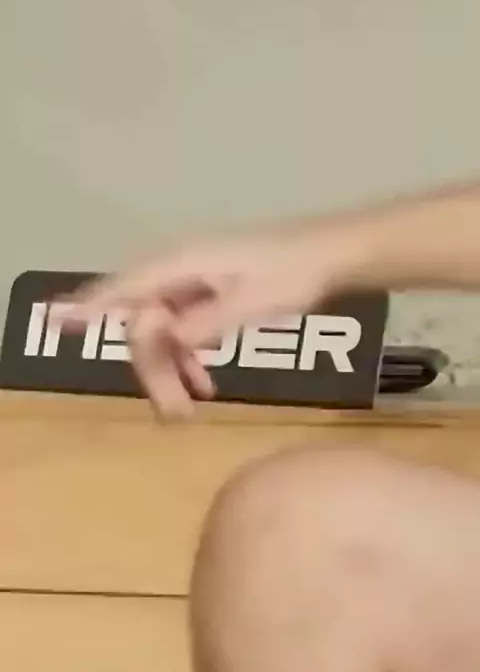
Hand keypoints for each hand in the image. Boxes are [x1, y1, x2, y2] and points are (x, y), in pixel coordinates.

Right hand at [63, 222, 359, 416]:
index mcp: (183, 265)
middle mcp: (179, 270)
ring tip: (192, 408)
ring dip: (171, 370)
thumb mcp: (249, 303)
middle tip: (175, 415)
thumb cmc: (293, 276)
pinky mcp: (208, 293)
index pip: (125, 290)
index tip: (54, 322)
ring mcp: (193, 282)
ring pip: (162, 331)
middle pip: (144, 323)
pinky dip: (189, 359)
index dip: (89, 309)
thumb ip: (203, 322)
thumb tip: (163, 339)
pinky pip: (183, 330)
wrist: (329, 256)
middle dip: (153, 369)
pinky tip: (206, 384)